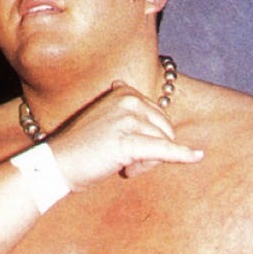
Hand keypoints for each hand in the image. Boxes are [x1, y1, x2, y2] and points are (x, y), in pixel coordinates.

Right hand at [49, 81, 202, 190]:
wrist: (55, 165)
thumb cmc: (78, 148)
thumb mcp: (100, 117)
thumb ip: (118, 106)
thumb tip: (123, 86)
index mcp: (125, 92)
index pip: (158, 116)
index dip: (150, 138)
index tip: (128, 150)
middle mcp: (128, 101)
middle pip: (165, 129)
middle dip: (154, 150)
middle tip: (127, 163)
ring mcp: (129, 120)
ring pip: (163, 144)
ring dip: (149, 162)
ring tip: (124, 167)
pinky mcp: (129, 142)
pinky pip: (165, 151)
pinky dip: (183, 156)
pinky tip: (197, 157)